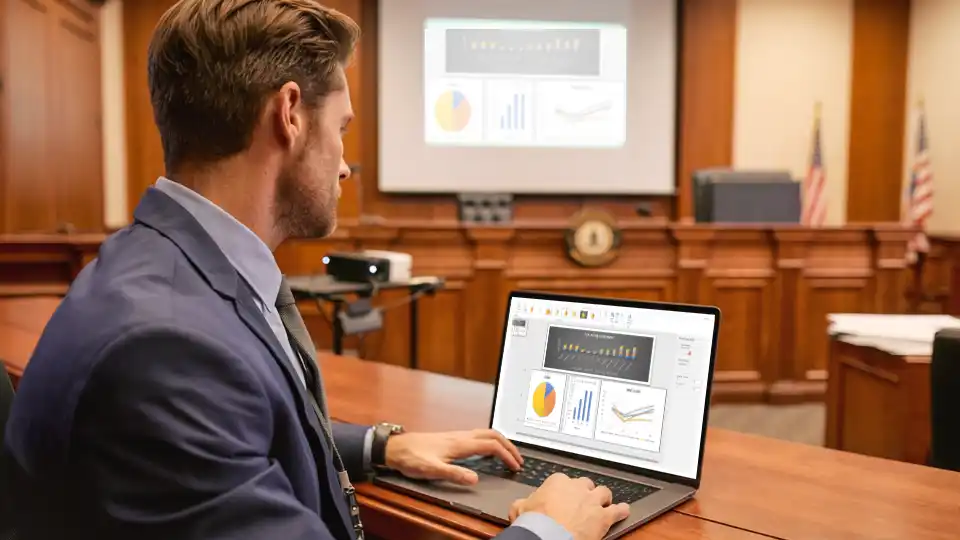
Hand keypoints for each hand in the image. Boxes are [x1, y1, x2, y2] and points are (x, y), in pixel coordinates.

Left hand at [384, 429, 522, 484]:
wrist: (396, 447)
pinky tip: (487, 452)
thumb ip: (454, 474)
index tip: (515, 466)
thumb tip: (475, 478)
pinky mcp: (452, 438)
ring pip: (486, 433)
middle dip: (509, 446)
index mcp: (460, 444)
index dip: (506, 455)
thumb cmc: (412, 457)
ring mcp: (456, 436)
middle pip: (492, 435)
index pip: (491, 446)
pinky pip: (478, 436)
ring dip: (500, 442)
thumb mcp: (432, 470)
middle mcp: (461, 436)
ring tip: (508, 455)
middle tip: (518, 460)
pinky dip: (490, 442)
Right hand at [509, 474, 629, 539]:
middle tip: (582, 502)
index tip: (563, 498)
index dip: (564, 491)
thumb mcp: (519, 508)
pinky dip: (622, 510)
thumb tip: (519, 505)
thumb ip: (522, 504)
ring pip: (604, 492)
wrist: (548, 536)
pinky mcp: (603, 516)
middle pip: (586, 484)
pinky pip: (618, 510)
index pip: (563, 481)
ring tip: (604, 503)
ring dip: (604, 499)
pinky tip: (624, 510)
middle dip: (585, 492)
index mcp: (557, 482)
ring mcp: (592, 501)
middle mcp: (577, 487)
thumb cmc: (534, 523)